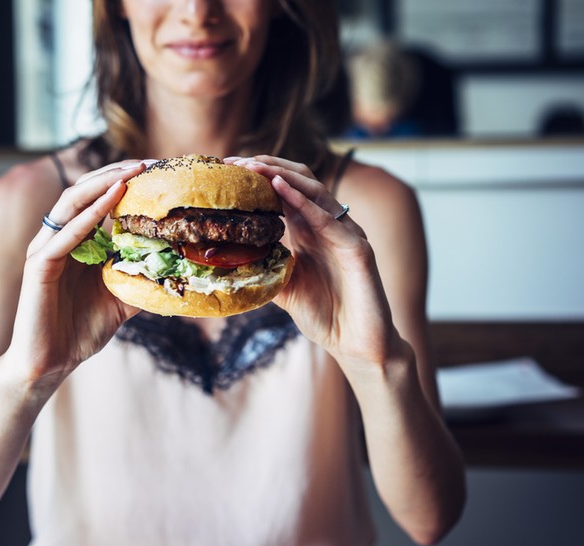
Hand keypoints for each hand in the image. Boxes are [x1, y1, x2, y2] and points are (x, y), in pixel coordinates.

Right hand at [0, 160, 147, 390]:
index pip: (97, 199)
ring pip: (71, 205)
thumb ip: (142, 280)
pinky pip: (65, 236)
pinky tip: (111, 203)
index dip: (122, 182)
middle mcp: (57, 239)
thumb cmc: (79, 330)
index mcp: (75, 242)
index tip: (155, 171)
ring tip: (129, 174)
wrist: (49, 363)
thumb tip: (179, 272)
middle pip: (83, 192)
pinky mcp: (38, 267)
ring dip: (102, 186)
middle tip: (146, 163)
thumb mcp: (122, 300)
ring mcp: (45, 250)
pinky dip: (88, 217)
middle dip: (114, 174)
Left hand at [226, 155, 403, 368]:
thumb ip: (263, 267)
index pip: (285, 190)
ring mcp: (346, 234)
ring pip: (315, 191)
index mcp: (310, 230)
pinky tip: (280, 189)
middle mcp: (329, 225)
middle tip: (236, 163)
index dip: (259, 176)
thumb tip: (225, 259)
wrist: (357, 345)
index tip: (228, 170)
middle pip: (300, 181)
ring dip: (282, 176)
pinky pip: (329, 219)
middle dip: (268, 167)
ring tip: (254, 167)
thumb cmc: (325, 316)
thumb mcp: (283, 287)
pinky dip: (304, 202)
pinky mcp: (358, 249)